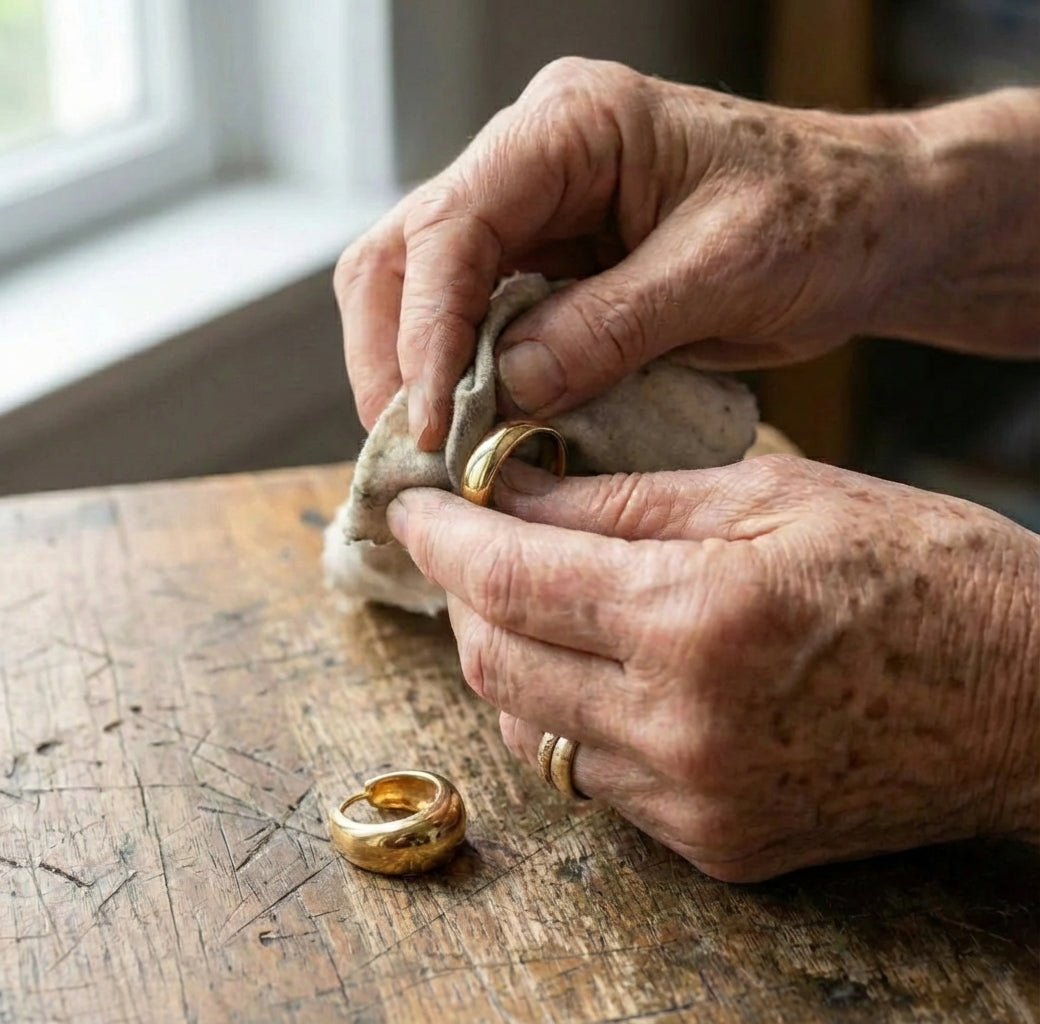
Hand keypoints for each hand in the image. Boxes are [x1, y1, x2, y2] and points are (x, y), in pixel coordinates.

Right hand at [336, 58, 926, 448]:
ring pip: (423, 289)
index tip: (429, 422)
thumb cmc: (819, 218)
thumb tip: (506, 388)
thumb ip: (609, 326)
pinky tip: (476, 427)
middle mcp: (532, 161)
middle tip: (411, 447)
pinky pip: (477, 323)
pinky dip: (464, 379)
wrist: (865, 225)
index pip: (453, 225)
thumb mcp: (722, 271)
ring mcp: (535, 214)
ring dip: (416, 371)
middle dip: (393, 354)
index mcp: (571, 126)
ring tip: (435, 449)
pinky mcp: (550, 267)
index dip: (426, 330)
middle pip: (405, 252)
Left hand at [387, 457, 1038, 879]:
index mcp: (697, 616)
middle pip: (495, 664)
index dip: (444, 537)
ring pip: (530, 729)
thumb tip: (518, 493)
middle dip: (463, 595)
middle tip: (472, 545)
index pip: (510, 577)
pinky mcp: (716, 842)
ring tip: (533, 600)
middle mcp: (681, 725)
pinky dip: (567, 716)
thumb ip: (626, 500)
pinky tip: (595, 668)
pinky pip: (592, 778)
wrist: (1030, 699)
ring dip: (507, 658)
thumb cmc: (921, 571)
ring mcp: (695, 799)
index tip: (413, 506)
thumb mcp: (773, 494)